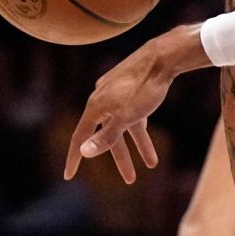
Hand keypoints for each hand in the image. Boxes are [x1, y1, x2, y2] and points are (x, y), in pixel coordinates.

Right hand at [64, 25, 210, 182]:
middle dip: (121, 159)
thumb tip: (84, 152)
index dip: (74, 158)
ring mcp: (117, 91)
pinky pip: (133, 113)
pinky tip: (146, 134)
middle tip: (130, 180)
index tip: (69, 176)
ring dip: (138, 145)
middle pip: (108, 135)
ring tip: (152, 164)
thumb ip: (106, 136)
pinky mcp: (131, 86)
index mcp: (96, 106)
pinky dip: (140, 127)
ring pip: (125, 125)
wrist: (165, 55)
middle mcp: (102, 98)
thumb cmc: (146, 87)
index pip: (80, 137)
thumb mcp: (127, 117)